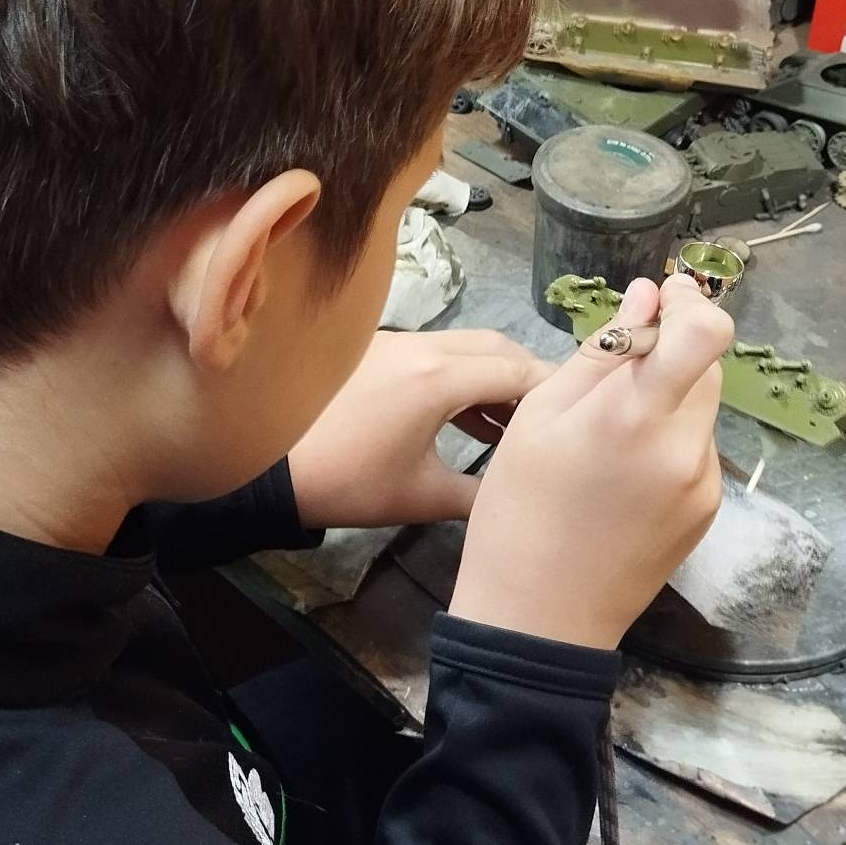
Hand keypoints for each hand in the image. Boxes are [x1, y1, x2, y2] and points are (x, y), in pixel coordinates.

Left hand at [288, 331, 553, 529]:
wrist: (266, 466)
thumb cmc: (347, 482)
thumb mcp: (422, 496)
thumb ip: (481, 496)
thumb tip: (519, 501)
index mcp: (439, 377)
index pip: (519, 371)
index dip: (554, 393)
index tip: (579, 418)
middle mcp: (422, 346)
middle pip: (497, 348)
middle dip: (529, 382)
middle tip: (552, 421)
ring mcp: (396, 343)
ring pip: (466, 349)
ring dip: (495, 381)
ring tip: (517, 428)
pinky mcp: (375, 351)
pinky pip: (436, 355)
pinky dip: (463, 380)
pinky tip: (472, 422)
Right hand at [449, 275, 730, 649]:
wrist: (540, 617)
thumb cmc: (519, 511)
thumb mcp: (539, 418)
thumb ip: (600, 353)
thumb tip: (647, 297)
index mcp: (636, 418)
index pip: (707, 334)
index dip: (693, 304)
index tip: (666, 297)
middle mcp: (686, 448)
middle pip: (706, 366)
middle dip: (670, 352)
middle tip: (613, 371)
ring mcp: (704, 484)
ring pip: (701, 408)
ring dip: (668, 397)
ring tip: (606, 435)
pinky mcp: (708, 512)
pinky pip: (696, 451)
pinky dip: (667, 441)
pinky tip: (621, 474)